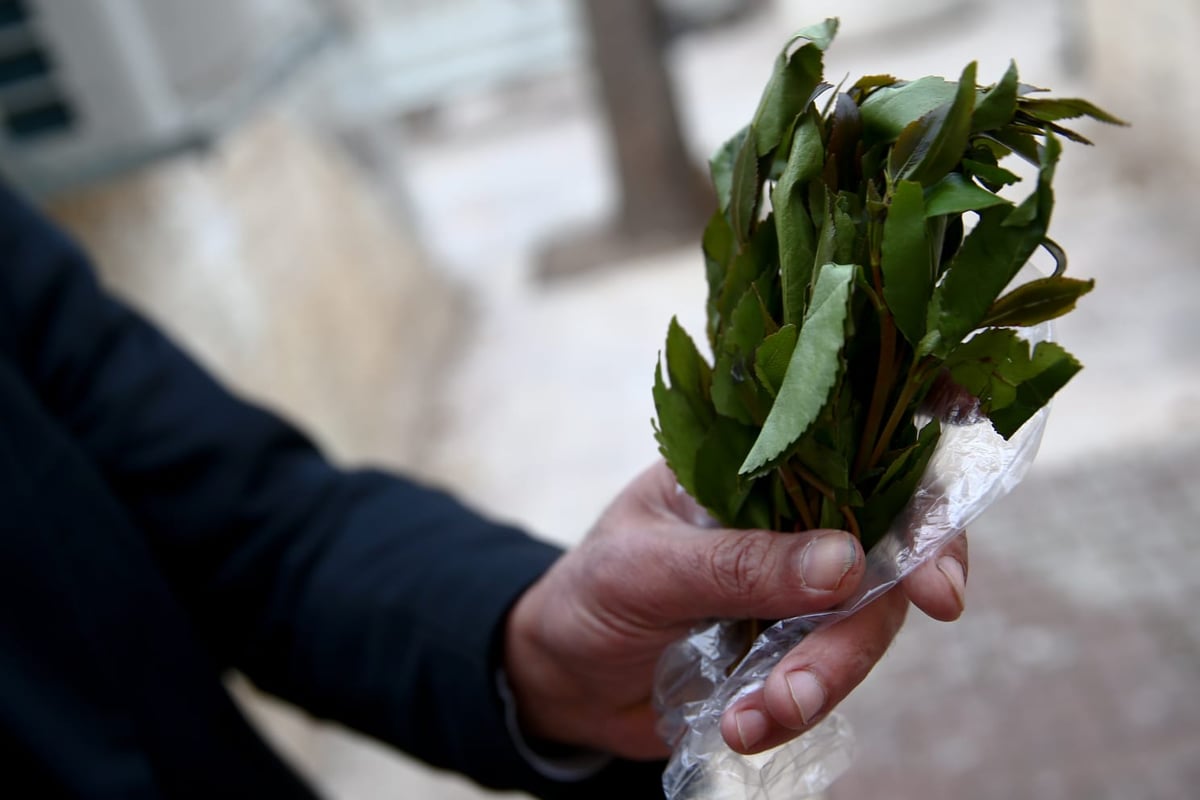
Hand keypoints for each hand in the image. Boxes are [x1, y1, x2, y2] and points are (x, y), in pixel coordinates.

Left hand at [503, 461, 967, 759]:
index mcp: (757, 458)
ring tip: (758, 717)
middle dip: (863, 626)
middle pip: (885, 550)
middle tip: (810, 685)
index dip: (926, 488)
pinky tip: (744, 727)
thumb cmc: (589, 592)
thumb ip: (739, 565)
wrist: (560, 675)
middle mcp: (795, 511)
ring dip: (824, 679)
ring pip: (864, 622)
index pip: (863, 443)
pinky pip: (829, 674)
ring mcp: (801, 582)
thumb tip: (849, 566)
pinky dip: (797, 708)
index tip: (939, 577)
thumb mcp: (646, 568)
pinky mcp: (794, 644)